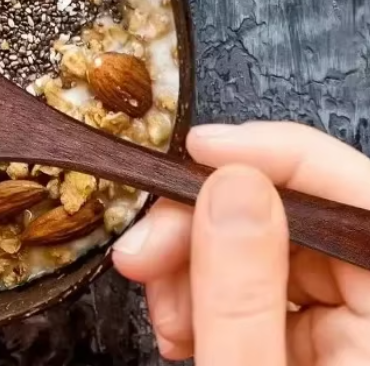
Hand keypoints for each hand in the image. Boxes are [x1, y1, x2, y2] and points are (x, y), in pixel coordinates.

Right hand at [113, 122, 369, 364]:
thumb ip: (240, 291)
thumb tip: (231, 186)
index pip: (355, 194)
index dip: (277, 154)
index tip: (201, 149)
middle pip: (300, 219)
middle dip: (205, 221)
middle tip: (146, 245)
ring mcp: (354, 333)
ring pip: (271, 247)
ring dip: (194, 261)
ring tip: (160, 303)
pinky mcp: (324, 348)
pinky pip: (262, 287)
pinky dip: (207, 292)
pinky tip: (180, 322)